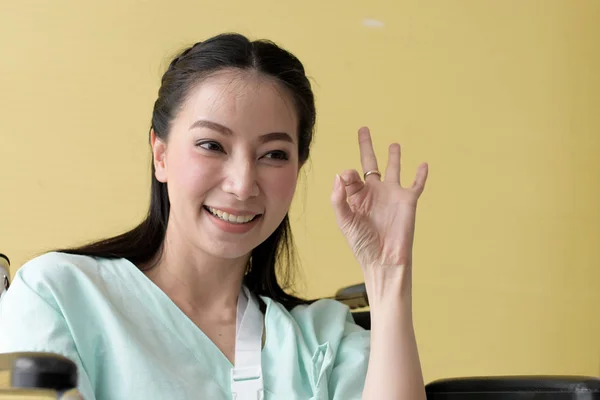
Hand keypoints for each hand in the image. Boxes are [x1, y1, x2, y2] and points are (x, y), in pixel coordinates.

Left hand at [331, 127, 427, 273]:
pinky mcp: (408, 201)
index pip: (351, 176)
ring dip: (394, 156)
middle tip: (364, 128)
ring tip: (394, 144)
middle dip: (366, 146)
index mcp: (357, 196)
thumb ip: (339, 199)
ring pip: (393, 169)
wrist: (384, 260)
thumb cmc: (362, 244)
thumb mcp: (345, 221)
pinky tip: (423, 164)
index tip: (348, 177)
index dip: (348, 174)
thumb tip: (339, 175)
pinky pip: (416, 184)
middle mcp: (374, 192)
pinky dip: (421, 175)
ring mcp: (391, 195)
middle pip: (370, 163)